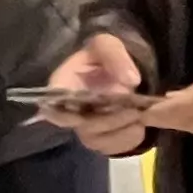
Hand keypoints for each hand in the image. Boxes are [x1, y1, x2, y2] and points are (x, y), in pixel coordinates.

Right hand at [46, 33, 150, 154]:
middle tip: (133, 111)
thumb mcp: (107, 44)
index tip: (84, 115)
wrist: (116, 69)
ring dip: (119, 132)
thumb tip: (130, 81)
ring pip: (96, 141)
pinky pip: (111, 148)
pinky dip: (128, 140)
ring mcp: (85, 127)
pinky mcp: (102, 138)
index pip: (53, 107)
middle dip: (108, 121)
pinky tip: (139, 127)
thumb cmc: (103, 56)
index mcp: (62, 86)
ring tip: (139, 118)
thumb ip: (115, 56)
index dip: (65, 115)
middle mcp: (69, 111)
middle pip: (81, 126)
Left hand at [139, 60, 192, 147]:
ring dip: (176, 121)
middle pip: (175, 123)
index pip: (168, 111)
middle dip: (160, 118)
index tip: (136, 110)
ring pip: (188, 129)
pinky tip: (191, 117)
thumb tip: (175, 95)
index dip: (151, 112)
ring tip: (164, 113)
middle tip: (144, 112)